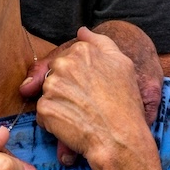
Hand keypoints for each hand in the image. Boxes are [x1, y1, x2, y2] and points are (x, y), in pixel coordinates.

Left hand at [36, 27, 154, 169]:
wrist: (120, 138)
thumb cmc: (125, 103)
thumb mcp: (122, 64)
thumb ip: (100, 42)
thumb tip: (82, 31)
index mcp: (82, 51)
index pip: (69, 58)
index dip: (79, 76)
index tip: (91, 89)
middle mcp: (64, 64)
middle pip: (56, 75)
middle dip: (67, 89)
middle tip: (87, 104)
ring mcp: (52, 86)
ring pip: (49, 94)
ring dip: (61, 105)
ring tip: (82, 116)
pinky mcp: (44, 108)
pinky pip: (44, 114)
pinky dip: (55, 122)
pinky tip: (73, 127)